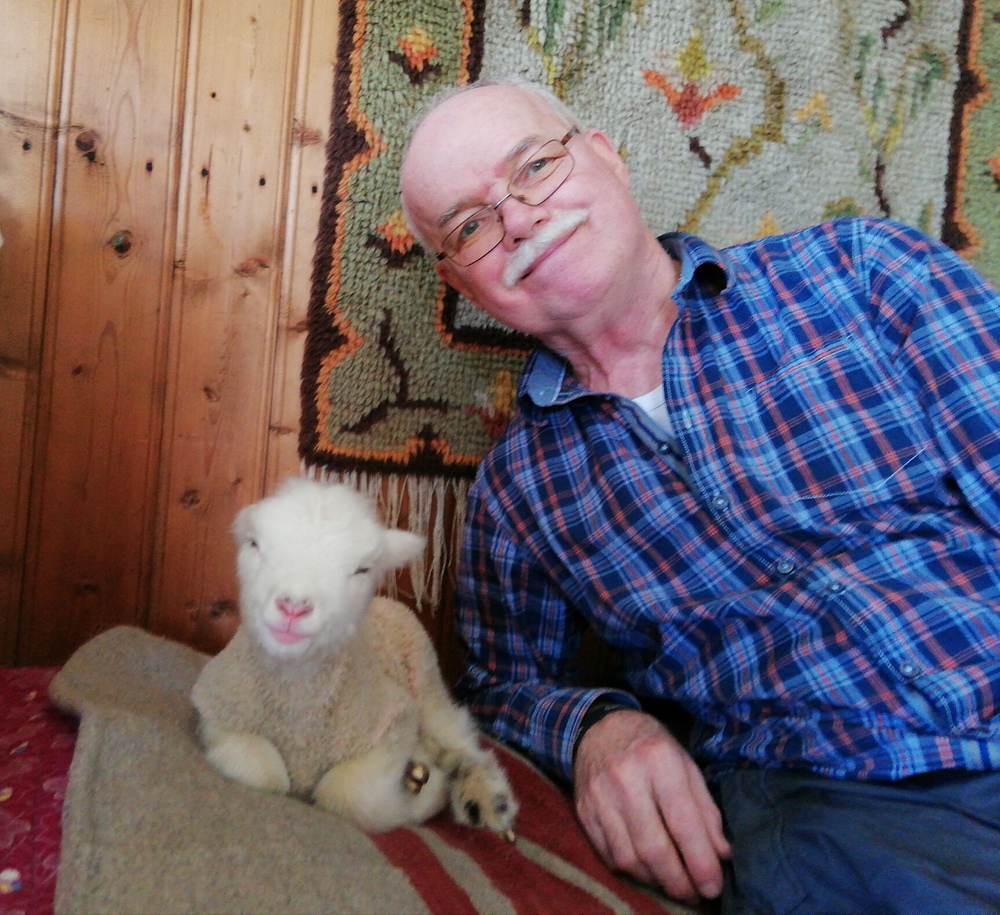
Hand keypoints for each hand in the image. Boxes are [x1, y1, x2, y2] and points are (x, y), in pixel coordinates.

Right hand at [573, 709, 729, 903]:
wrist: (599, 728)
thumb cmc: (651, 746)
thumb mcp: (686, 765)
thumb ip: (705, 809)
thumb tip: (721, 854)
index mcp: (659, 759)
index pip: (682, 821)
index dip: (700, 861)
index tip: (714, 886)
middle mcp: (626, 778)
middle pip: (653, 847)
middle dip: (679, 881)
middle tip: (695, 894)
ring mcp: (599, 796)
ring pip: (628, 857)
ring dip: (656, 880)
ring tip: (674, 883)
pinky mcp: (583, 811)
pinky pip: (608, 854)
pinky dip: (632, 871)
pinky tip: (648, 870)